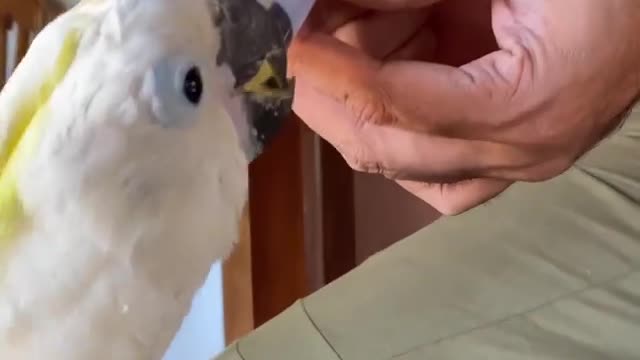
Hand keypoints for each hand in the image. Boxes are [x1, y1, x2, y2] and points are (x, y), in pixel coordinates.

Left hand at [289, 0, 639, 214]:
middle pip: (392, 151)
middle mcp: (520, 153)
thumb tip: (336, 5)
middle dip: (332, 102)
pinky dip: (393, 137)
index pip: (404, 104)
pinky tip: (383, 94)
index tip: (294, 47)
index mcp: (527, 104)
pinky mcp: (512, 161)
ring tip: (348, 52)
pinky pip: (435, 176)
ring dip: (359, 113)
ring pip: (405, 168)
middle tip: (301, 52)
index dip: (340, 75)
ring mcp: (517, 165)